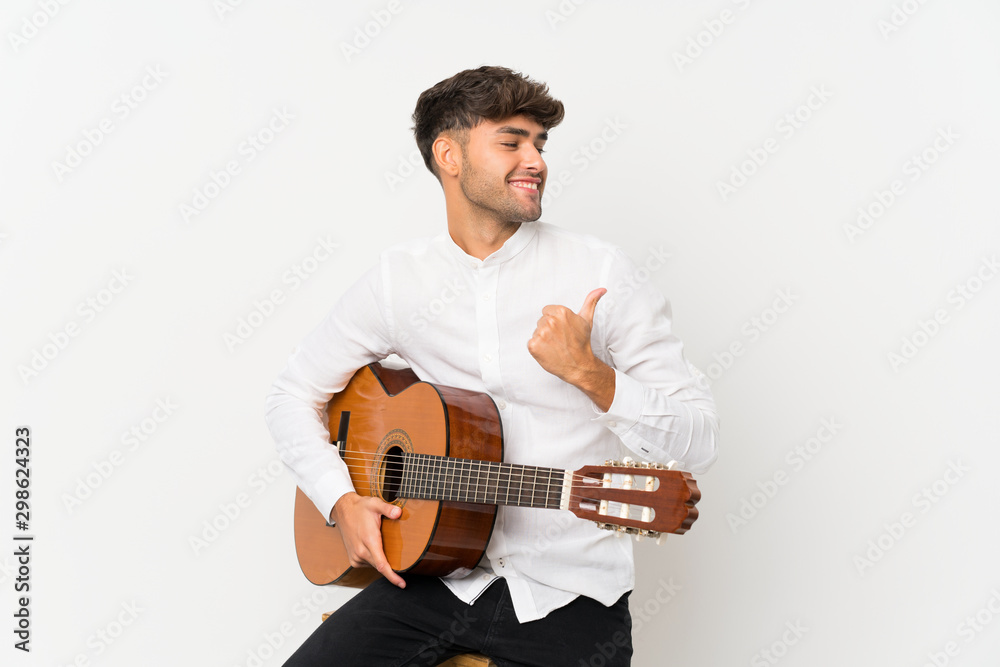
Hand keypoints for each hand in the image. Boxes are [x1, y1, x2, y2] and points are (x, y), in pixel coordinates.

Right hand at [330, 492, 404, 587]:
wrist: (343, 510)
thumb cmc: (360, 508)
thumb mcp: (375, 504)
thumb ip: (388, 509)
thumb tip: (398, 512)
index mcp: (369, 541)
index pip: (381, 565)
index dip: (392, 576)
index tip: (401, 584)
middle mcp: (361, 551)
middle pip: (380, 566)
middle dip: (391, 568)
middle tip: (401, 562)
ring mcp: (356, 556)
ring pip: (374, 565)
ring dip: (381, 559)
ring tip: (381, 543)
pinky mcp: (353, 559)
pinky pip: (368, 564)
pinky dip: (374, 559)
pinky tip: (374, 548)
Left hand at [527, 288, 614, 410]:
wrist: (579, 365)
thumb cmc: (582, 344)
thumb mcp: (587, 320)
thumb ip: (591, 302)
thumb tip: (600, 290)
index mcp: (561, 312)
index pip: (547, 311)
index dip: (555, 321)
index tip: (562, 329)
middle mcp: (550, 321)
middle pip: (542, 321)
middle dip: (549, 329)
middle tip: (560, 338)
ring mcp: (541, 333)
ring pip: (537, 331)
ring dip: (543, 338)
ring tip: (555, 345)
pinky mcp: (533, 345)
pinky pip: (531, 342)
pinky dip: (538, 348)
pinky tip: (548, 351)